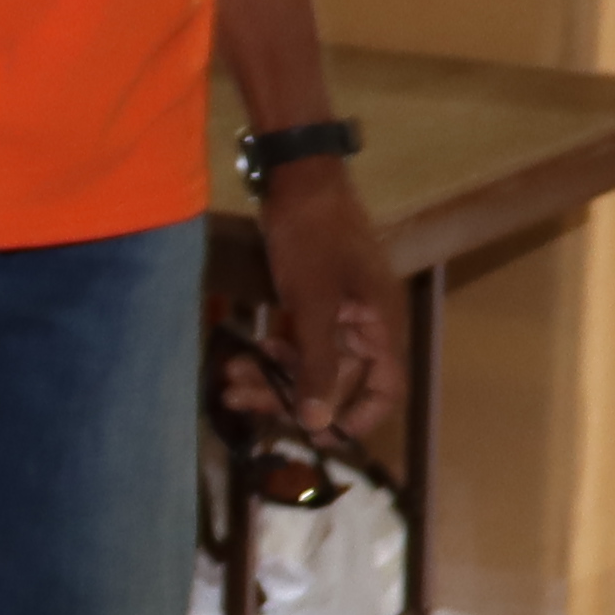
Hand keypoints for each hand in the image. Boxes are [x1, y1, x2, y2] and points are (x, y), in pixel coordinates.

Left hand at [253, 158, 401, 467]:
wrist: (299, 177)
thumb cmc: (314, 236)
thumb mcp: (314, 304)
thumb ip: (318, 365)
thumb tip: (319, 424)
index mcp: (382, 325)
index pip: (385, 390)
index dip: (357, 419)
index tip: (316, 437)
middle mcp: (368, 325)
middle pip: (337, 381)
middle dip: (289, 396)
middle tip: (240, 401)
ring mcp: (342, 313)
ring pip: (312, 362)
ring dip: (273, 376)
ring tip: (229, 382)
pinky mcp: (317, 301)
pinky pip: (300, 340)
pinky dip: (276, 351)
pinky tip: (246, 354)